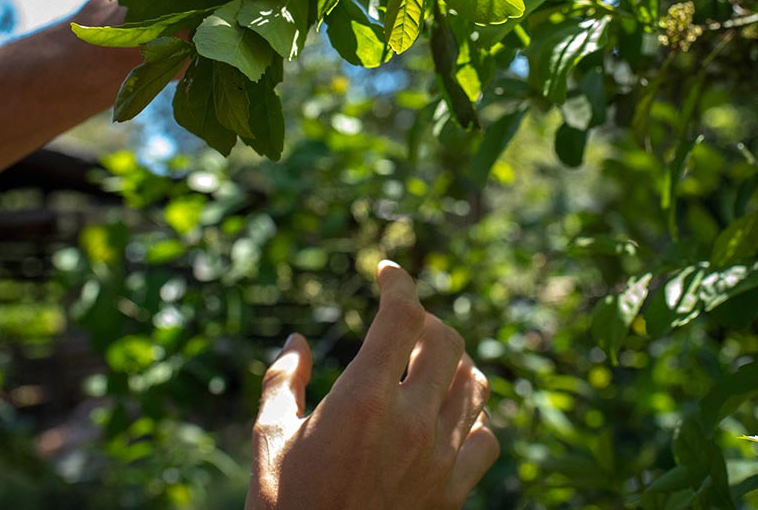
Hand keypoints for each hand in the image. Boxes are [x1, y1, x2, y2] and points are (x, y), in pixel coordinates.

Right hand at [247, 261, 499, 509]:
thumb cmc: (286, 508)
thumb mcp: (270, 441)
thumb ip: (283, 381)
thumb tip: (299, 341)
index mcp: (363, 400)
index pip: (403, 315)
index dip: (398, 282)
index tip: (386, 272)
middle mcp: (412, 422)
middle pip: (447, 341)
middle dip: (425, 322)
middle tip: (402, 326)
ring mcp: (441, 457)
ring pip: (474, 383)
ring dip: (454, 364)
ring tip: (426, 365)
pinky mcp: (455, 491)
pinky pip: (486, 436)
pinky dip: (474, 416)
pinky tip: (450, 415)